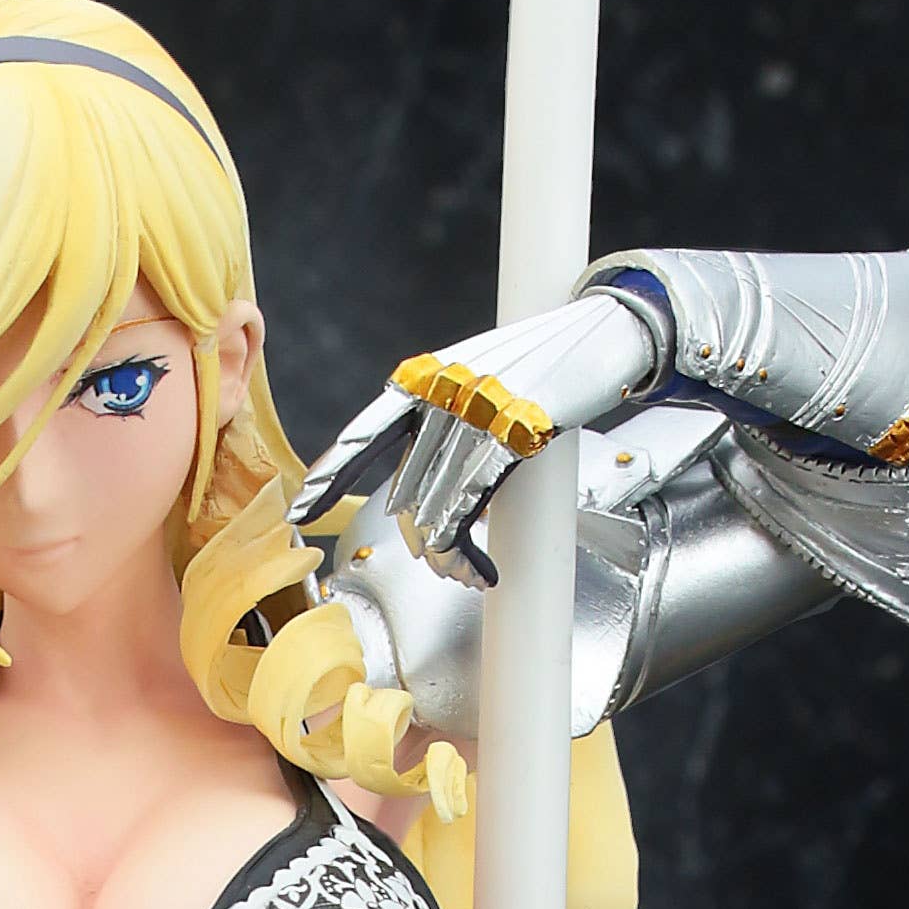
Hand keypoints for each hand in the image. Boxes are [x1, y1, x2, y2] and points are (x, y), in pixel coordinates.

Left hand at [289, 283, 665, 580]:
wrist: (606, 331)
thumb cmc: (545, 362)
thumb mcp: (480, 376)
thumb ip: (441, 417)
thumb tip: (416, 487)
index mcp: (423, 378)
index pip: (364, 432)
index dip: (331, 476)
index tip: (302, 510)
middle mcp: (438, 393)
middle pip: (404, 491)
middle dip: (419, 541)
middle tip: (444, 567)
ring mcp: (471, 413)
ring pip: (430, 510)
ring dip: (445, 560)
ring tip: (464, 577)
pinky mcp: (508, 437)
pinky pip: (465, 512)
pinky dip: (466, 554)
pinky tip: (481, 572)